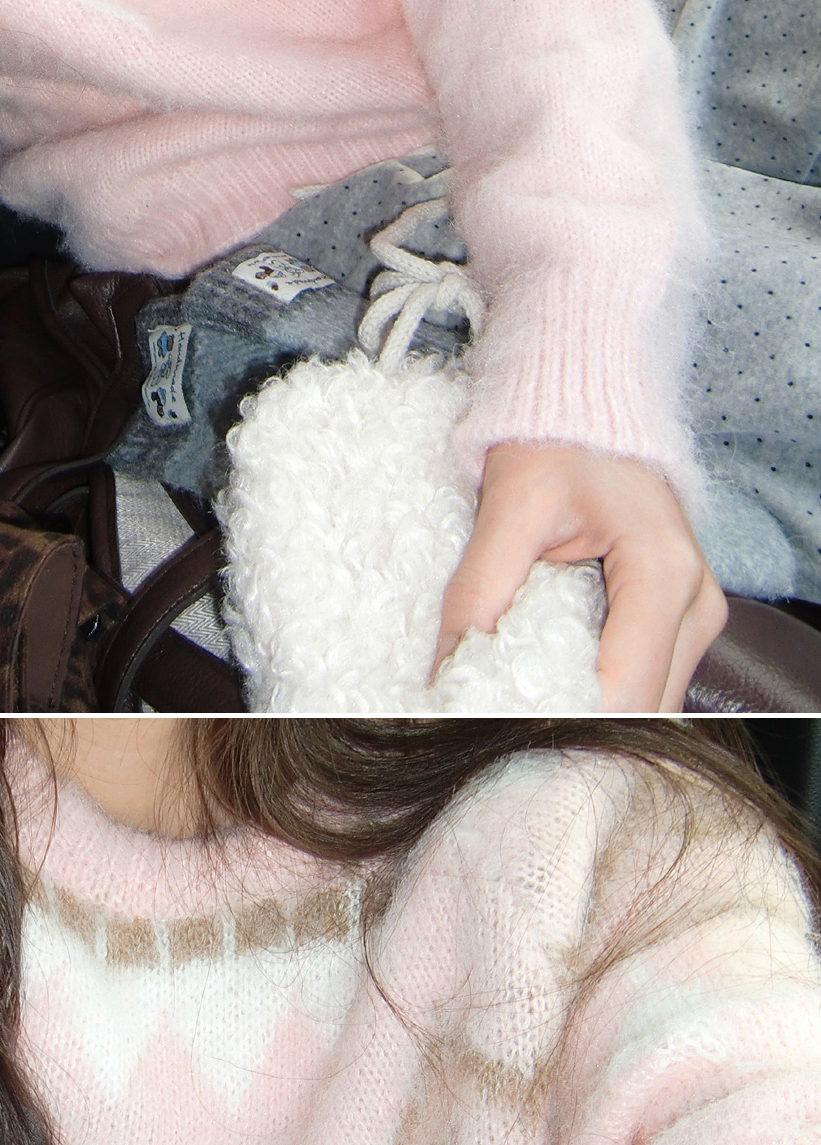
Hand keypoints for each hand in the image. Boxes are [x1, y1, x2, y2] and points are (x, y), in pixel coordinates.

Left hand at [434, 440, 727, 711]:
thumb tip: (446, 673)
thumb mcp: (509, 507)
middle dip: (574, 732)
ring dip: (589, 719)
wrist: (588, 409)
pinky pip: (646, 683)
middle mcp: (697, 602)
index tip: (496, 735)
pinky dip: (599, 696)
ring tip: (522, 710)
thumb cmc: (554, 443)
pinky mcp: (682, 622)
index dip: (559, 724)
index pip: (621, 691)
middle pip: (643, 712)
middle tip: (501, 734)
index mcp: (662, 572)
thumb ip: (478, 592)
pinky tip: (552, 686)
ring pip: (650, 707)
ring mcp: (698, 616)